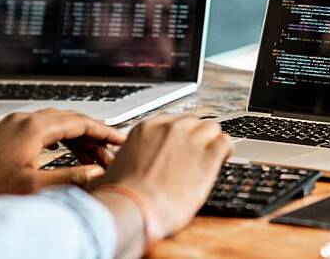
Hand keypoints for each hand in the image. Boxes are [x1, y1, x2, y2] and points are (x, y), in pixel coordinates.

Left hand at [0, 109, 126, 202]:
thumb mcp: (35, 186)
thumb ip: (70, 177)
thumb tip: (96, 172)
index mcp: (35, 128)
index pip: (81, 122)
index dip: (104, 132)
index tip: (120, 140)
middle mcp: (26, 119)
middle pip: (72, 119)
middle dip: (94, 135)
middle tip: (111, 151)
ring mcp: (16, 123)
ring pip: (58, 122)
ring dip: (78, 136)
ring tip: (93, 156)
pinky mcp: (9, 130)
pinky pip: (44, 126)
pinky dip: (62, 136)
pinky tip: (66, 148)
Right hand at [91, 115, 231, 239]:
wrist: (133, 208)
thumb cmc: (120, 196)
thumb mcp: (110, 171)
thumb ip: (117, 165)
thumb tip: (103, 176)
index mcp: (146, 129)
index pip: (171, 122)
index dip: (178, 136)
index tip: (179, 147)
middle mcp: (170, 129)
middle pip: (193, 122)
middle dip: (195, 136)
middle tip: (195, 154)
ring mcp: (190, 140)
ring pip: (211, 128)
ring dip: (212, 140)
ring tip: (212, 154)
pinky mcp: (208, 156)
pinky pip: (225, 143)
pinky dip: (226, 150)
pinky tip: (223, 158)